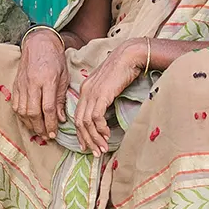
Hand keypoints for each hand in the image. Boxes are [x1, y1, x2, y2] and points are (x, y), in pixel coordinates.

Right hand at [12, 30, 68, 140]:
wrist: (38, 44)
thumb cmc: (54, 59)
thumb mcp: (63, 77)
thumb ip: (61, 99)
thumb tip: (61, 119)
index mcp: (48, 80)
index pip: (48, 108)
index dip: (51, 124)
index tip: (54, 133)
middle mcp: (33, 84)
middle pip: (33, 112)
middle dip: (40, 128)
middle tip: (46, 136)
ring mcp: (22, 85)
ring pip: (22, 111)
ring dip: (30, 124)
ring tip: (38, 131)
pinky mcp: (16, 85)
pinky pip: (16, 105)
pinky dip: (21, 116)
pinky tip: (28, 121)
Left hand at [75, 39, 146, 155]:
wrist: (130, 56)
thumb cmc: (124, 70)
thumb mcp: (109, 86)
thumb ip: (103, 98)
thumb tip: (104, 115)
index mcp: (85, 90)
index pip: (78, 116)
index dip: (82, 133)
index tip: (87, 145)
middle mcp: (85, 92)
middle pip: (79, 122)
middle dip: (87, 140)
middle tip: (95, 153)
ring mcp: (92, 93)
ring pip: (86, 122)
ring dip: (95, 138)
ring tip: (103, 148)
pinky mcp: (101, 94)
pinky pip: (96, 117)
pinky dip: (100, 128)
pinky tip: (107, 135)